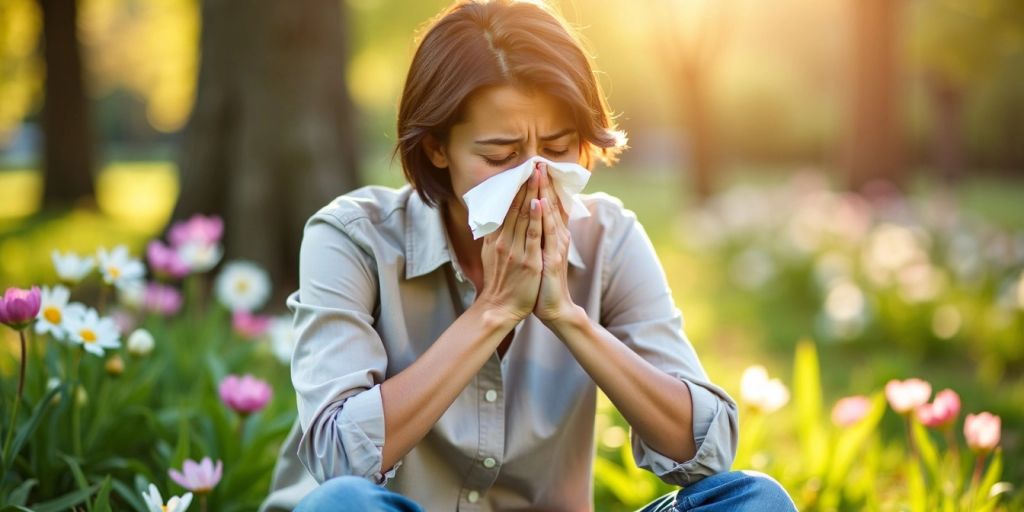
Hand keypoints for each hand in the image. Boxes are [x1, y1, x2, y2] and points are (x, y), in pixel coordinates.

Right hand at [476, 166, 543, 322]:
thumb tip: (495, 221)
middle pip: (515, 207)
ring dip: (532, 193)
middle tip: (532, 163)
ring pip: (524, 216)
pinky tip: (539, 202)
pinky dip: (536, 218)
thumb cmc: (499, 283)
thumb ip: (494, 238)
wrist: (499, 308)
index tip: (522, 170)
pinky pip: (533, 236)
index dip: (514, 188)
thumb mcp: (490, 256)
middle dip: (525, 184)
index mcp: (495, 238)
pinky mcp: (528, 262)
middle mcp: (503, 241)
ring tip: (537, 174)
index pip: (505, 207)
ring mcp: (515, 251)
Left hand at [532, 162, 577, 324]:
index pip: (550, 205)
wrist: (554, 308)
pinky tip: (539, 202)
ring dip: (544, 192)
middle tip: (540, 161)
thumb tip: (529, 221)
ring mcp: (555, 247)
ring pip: (550, 214)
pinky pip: (545, 234)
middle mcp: (557, 238)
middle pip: (551, 205)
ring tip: (540, 173)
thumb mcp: (540, 254)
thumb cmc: (543, 282)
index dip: (545, 187)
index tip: (538, 167)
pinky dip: (542, 217)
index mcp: (554, 236)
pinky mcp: (551, 259)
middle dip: (545, 183)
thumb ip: (538, 237)